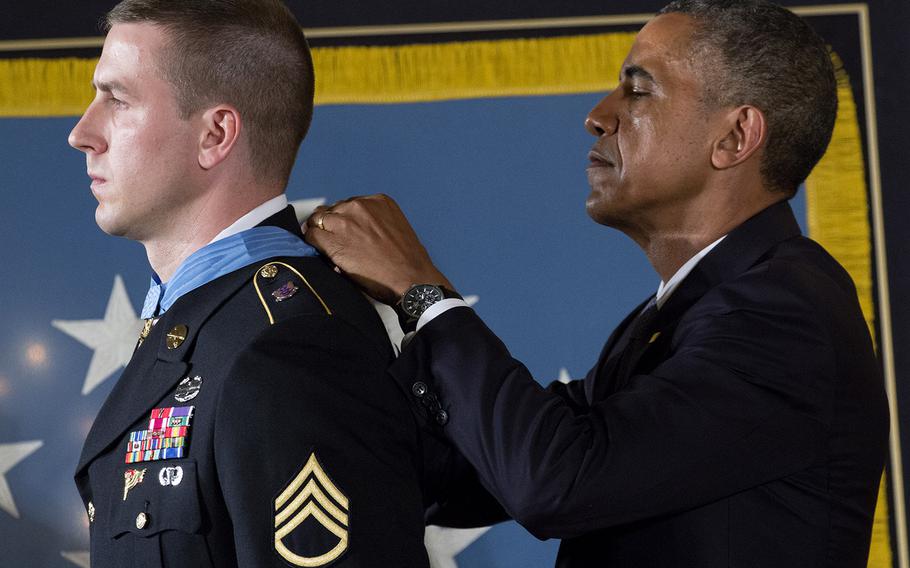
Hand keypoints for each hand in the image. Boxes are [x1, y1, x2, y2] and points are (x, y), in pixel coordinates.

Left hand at [303, 194, 454, 304]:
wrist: (411, 281)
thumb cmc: (407, 263)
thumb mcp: (395, 229)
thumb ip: (376, 223)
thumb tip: (357, 232)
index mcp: (378, 201)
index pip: (349, 205)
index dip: (344, 219)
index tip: (344, 231)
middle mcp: (360, 206)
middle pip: (333, 210)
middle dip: (332, 225)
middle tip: (334, 241)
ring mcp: (345, 222)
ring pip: (318, 220)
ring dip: (320, 233)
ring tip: (325, 248)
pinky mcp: (334, 241)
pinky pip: (312, 236)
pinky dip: (312, 243)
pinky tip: (319, 253)